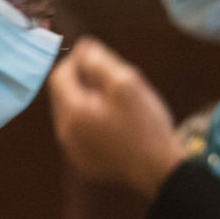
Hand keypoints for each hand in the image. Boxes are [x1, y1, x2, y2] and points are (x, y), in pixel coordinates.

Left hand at [47, 38, 185, 195]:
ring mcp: (74, 150)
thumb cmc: (145, 125)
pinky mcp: (86, 162)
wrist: (160, 171)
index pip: (59, 76)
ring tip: (115, 100)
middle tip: (109, 77)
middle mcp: (66, 133)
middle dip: (81, 81)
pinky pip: (81, 132)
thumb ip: (99, 61)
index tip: (97, 56)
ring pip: (72, 114)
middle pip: (63, 95)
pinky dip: (92, 120)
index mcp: (72, 112)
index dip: (76, 60)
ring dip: (87, 101)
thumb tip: (84, 47)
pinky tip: (116, 122)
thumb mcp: (126, 83)